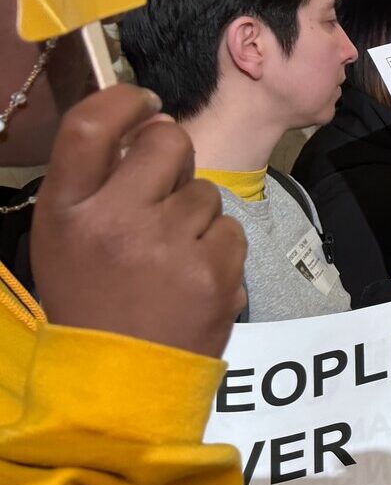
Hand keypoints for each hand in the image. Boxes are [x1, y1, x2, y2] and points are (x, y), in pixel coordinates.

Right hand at [31, 85, 247, 356]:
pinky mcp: (214, 273)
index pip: (89, 127)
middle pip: (168, 142)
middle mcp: (117, 219)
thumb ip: (100, 182)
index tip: (144, 101)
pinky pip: (230, 231)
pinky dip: (218, 251)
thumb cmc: (91, 302)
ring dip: (195, 216)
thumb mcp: (66, 238)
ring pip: (206, 192)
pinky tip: (192, 279)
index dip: (121, 101)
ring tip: (169, 257)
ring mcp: (170, 246)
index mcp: (67, 211)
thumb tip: (157, 122)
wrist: (117, 383)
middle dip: (174, 157)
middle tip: (162, 192)